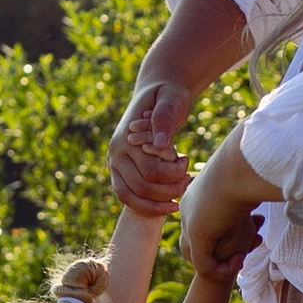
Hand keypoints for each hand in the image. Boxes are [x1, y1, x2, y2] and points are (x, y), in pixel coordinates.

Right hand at [110, 79, 192, 216]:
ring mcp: (114, 165)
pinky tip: (169, 204)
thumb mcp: (171, 99)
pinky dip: (148, 206)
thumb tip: (160, 145)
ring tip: (178, 198)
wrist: (156, 95)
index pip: (150, 170)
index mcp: (125, 138)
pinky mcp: (119, 173)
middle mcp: (115, 154)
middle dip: (169, 190)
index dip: (174, 173)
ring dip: (157, 204)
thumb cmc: (168, 96)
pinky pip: (129, 199)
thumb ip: (165, 117)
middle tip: (187, 179)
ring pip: (130, 198)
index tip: (186, 160)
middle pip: (141, 187)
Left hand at [178, 124, 266, 282]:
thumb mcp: (243, 187)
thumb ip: (239, 201)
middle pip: (192, 246)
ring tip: (242, 258)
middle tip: (243, 253)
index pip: (197, 228)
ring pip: (197, 258)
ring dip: (219, 266)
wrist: (243, 166)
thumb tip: (253, 204)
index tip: (247, 236)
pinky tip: (240, 261)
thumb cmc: (249, 170)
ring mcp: (190, 222)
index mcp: (195, 196)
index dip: (218, 241)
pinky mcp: (198, 234)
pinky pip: (204, 265)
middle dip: (216, 256)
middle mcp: (187, 209)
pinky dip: (222, 270)